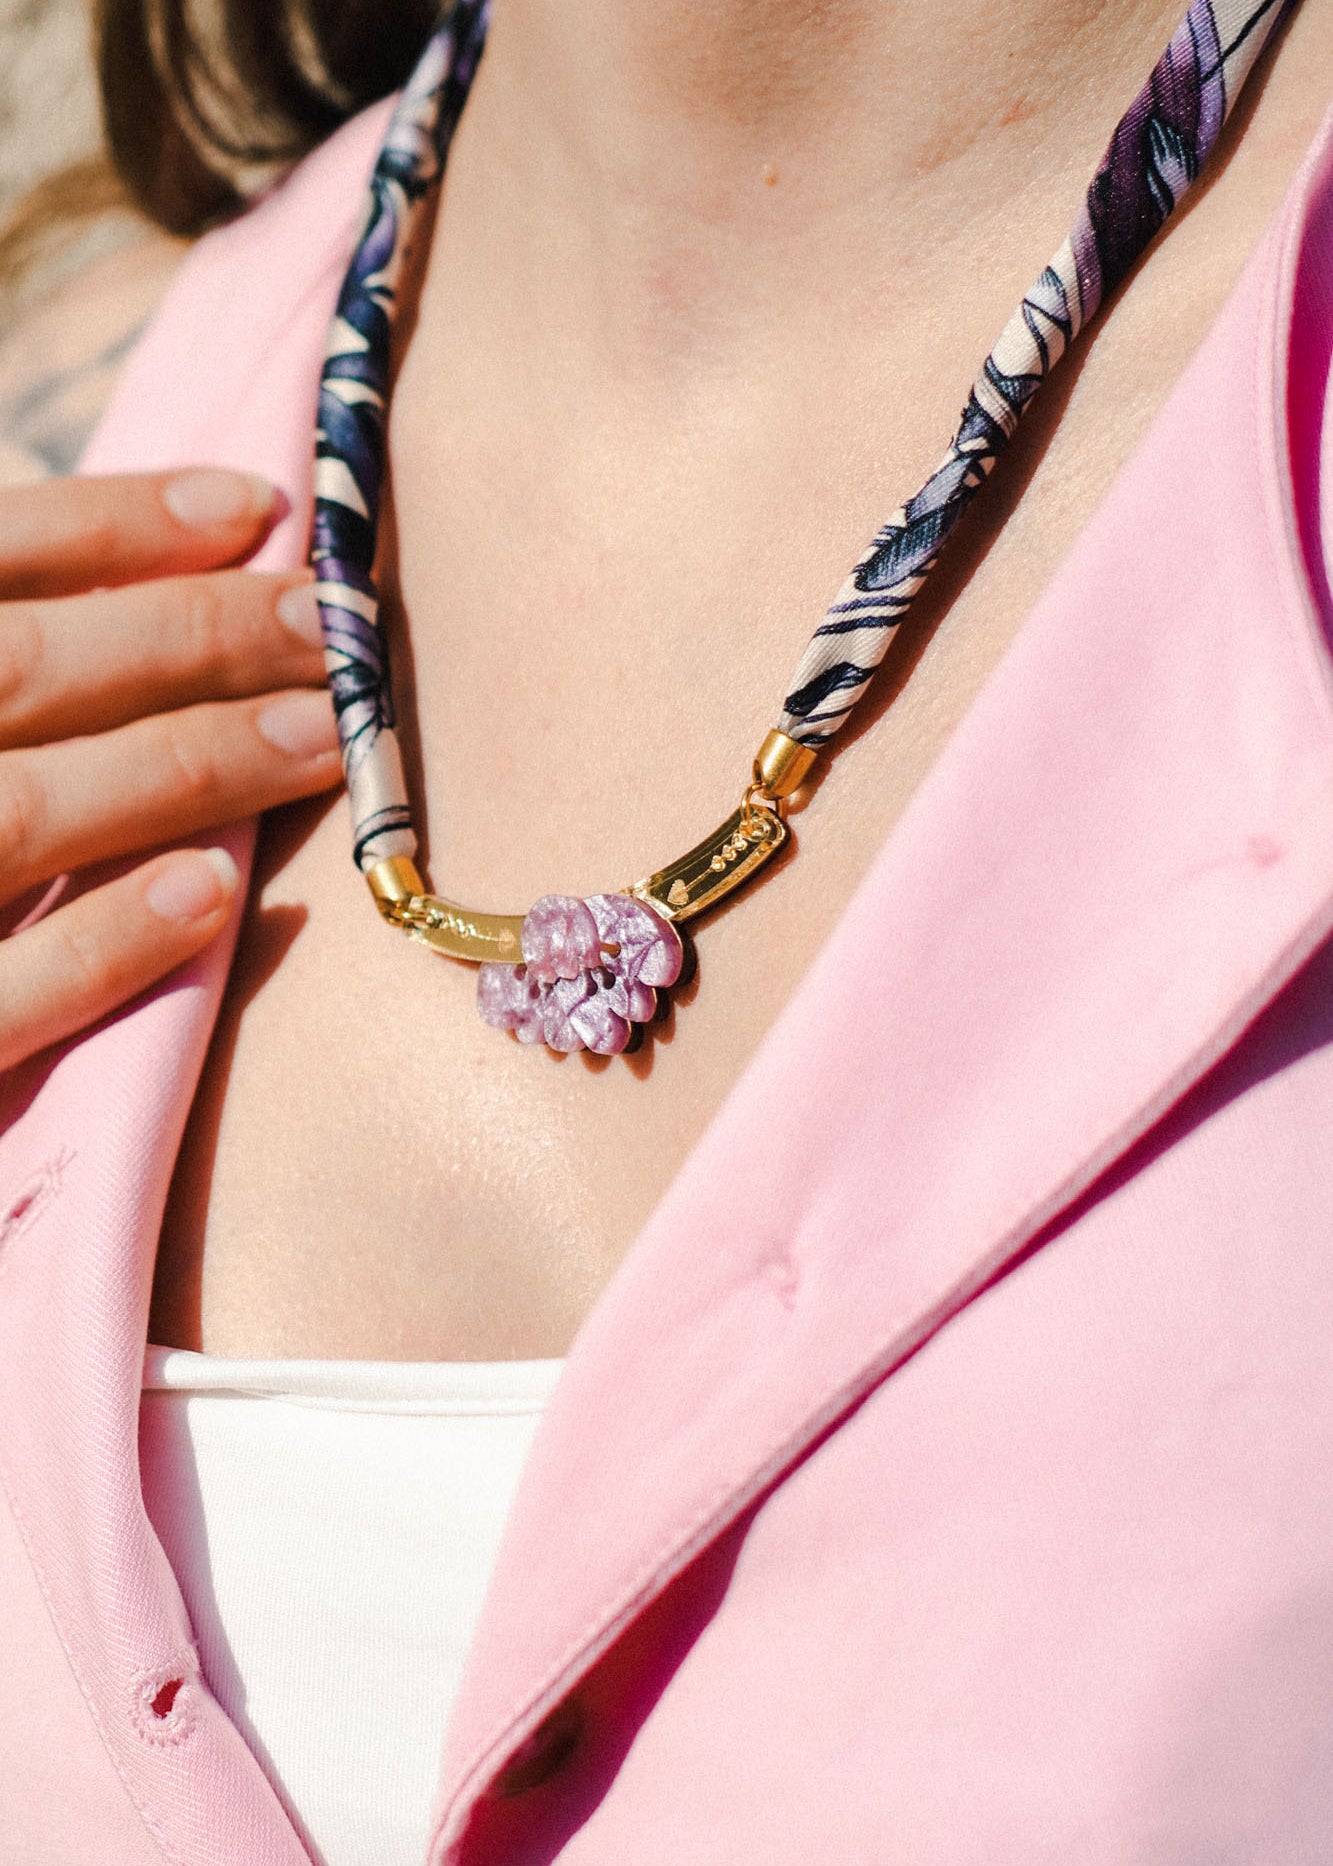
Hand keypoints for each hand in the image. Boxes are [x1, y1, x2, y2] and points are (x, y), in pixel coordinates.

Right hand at [0, 468, 341, 1073]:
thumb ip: (4, 670)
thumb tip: (144, 593)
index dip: (113, 524)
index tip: (255, 505)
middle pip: (16, 669)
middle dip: (191, 634)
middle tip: (334, 624)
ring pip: (22, 817)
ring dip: (186, 765)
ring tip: (324, 736)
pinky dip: (103, 940)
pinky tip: (215, 891)